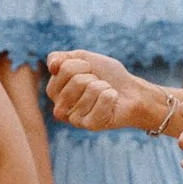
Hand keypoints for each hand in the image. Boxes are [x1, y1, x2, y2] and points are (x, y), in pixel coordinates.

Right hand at [45, 50, 165, 133]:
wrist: (130, 92)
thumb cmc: (106, 76)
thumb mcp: (83, 58)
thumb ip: (62, 58)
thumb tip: (52, 65)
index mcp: (55, 90)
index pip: (62, 68)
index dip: (82, 64)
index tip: (89, 71)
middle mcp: (59, 107)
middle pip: (76, 79)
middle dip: (93, 76)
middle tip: (98, 84)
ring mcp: (74, 119)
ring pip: (91, 88)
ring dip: (104, 86)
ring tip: (105, 93)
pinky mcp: (90, 125)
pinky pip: (103, 100)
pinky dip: (112, 95)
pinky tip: (111, 103)